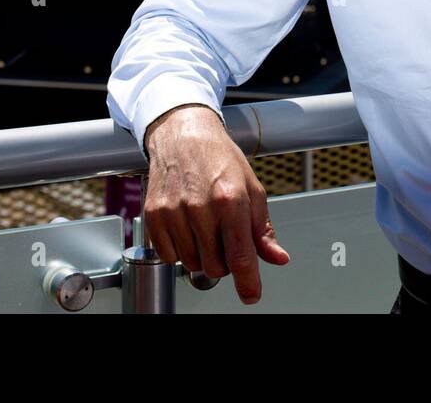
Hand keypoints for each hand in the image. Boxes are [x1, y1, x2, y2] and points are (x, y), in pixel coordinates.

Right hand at [142, 103, 290, 303]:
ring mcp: (174, 212)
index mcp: (231, 199)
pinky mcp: (153, 216)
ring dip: (202, 255)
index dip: (248, 282)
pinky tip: (187, 226)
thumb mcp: (252, 189)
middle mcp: (200, 207)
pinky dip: (181, 249)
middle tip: (226, 238)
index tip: (251, 295)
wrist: (184, 136)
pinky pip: (169, 256)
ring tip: (206, 226)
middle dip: (225, 262)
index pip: (240, 254)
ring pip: (192, 264)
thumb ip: (263, 229)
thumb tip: (277, 258)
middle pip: (215, 267)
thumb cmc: (220, 159)